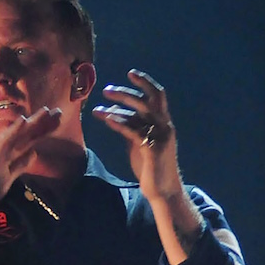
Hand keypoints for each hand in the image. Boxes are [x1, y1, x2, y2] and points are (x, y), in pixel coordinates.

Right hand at [0, 106, 61, 217]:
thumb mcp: (9, 177)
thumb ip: (20, 165)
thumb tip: (33, 154)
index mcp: (9, 155)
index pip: (30, 140)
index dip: (43, 131)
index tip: (57, 122)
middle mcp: (3, 149)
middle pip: (27, 134)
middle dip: (43, 124)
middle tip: (59, 111)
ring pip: (18, 134)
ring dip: (32, 122)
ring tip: (46, 110)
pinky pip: (4, 141)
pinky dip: (14, 130)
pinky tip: (23, 120)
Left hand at [91, 70, 182, 203]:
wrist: (163, 191)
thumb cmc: (150, 168)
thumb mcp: (139, 143)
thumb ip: (132, 128)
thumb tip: (115, 114)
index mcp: (163, 123)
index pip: (157, 96)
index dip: (145, 82)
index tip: (130, 73)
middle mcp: (165, 126)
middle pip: (149, 98)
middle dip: (127, 91)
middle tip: (106, 90)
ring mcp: (160, 137)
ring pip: (140, 112)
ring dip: (119, 104)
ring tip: (100, 105)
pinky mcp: (152, 149)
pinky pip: (133, 130)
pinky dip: (119, 122)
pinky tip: (106, 119)